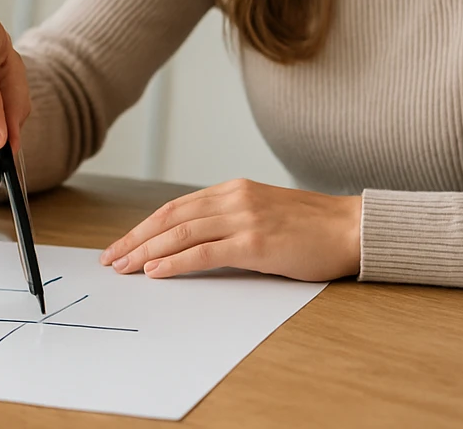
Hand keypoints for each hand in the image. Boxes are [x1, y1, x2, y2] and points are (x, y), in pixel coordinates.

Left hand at [99, 179, 362, 282]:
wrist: (351, 228)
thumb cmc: (312, 227)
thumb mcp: (264, 213)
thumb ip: (231, 221)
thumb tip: (196, 242)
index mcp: (233, 190)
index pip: (176, 207)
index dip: (145, 226)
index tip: (123, 243)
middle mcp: (233, 198)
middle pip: (170, 217)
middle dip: (135, 239)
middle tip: (111, 258)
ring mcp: (244, 219)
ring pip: (181, 233)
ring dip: (147, 252)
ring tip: (125, 267)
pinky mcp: (255, 243)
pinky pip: (205, 253)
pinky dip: (175, 262)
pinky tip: (156, 272)